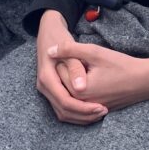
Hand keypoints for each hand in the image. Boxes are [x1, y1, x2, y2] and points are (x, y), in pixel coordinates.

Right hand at [36, 10, 106, 124]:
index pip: (65, 101)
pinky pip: (64, 109)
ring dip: (81, 117)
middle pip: (64, 111)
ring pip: (63, 113)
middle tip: (104, 111)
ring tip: (100, 112)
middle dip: (84, 115)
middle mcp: (44, 87)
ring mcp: (47, 90)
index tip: (101, 107)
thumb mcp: (70, 50)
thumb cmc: (60, 38)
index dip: (84, 108)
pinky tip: (92, 110)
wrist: (49, 32)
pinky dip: (78, 113)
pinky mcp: (53, 91)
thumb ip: (75, 68)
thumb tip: (80, 88)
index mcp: (47, 78)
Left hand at [48, 39, 148, 112]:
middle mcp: (82, 105)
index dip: (65, 60)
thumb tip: (49, 51)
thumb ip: (70, 50)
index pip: (59, 74)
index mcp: (79, 91)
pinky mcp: (96, 112)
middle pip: (62, 87)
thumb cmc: (120, 65)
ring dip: (69, 85)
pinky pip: (79, 107)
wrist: (144, 81)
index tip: (74, 53)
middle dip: (65, 73)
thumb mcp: (94, 52)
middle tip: (77, 60)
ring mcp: (90, 111)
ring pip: (69, 98)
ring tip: (80, 69)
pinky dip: (76, 96)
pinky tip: (82, 82)